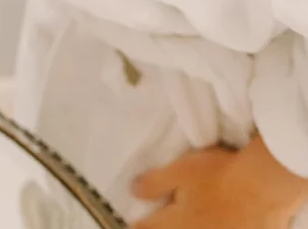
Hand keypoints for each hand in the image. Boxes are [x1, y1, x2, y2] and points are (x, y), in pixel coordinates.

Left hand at [131, 135, 307, 227]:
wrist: (263, 188)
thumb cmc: (219, 175)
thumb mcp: (181, 171)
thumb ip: (155, 183)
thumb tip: (133, 191)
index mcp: (178, 221)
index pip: (148, 228)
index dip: (136, 226)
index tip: (130, 224)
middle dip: (160, 227)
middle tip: (155, 222)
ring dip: (186, 226)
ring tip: (186, 220)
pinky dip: (213, 226)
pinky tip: (211, 221)